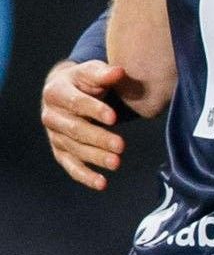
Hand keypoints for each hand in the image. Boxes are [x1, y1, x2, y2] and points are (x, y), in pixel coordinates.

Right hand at [42, 60, 126, 190]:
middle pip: (76, 129)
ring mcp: (54, 135)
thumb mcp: (92, 71)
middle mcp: (51, 116)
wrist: (66, 90)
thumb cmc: (84, 80)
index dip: (95, 110)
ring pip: (75, 149)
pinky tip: (102, 183)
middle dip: (99, 138)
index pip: (76, 103)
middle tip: (121, 146)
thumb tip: (119, 71)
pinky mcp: (60, 150)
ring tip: (117, 163)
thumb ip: (104, 73)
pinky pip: (71, 166)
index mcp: (56, 92)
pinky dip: (85, 176)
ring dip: (96, 158)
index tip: (114, 117)